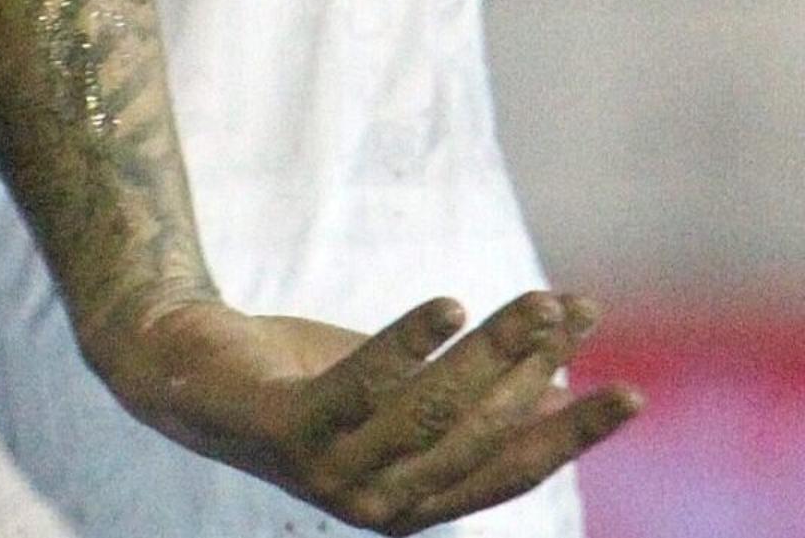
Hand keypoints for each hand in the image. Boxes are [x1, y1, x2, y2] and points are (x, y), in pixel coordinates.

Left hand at [92, 291, 642, 532]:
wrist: (177, 364)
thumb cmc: (301, 379)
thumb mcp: (396, 392)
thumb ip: (467, 397)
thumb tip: (560, 383)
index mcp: (415, 506)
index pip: (511, 472)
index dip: (572, 434)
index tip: (629, 392)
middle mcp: (377, 504)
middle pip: (477, 434)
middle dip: (531, 369)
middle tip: (567, 310)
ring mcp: (328, 473)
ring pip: (429, 408)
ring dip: (487, 349)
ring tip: (529, 300)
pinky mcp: (286, 430)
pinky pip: (360, 384)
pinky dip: (408, 343)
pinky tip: (448, 305)